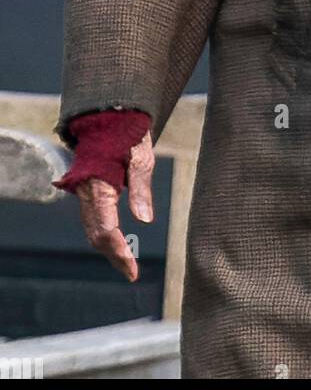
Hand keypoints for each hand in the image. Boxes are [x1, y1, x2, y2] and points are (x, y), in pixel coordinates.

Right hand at [75, 131, 154, 280]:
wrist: (109, 114)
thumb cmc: (128, 132)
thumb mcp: (141, 156)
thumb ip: (141, 188)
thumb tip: (146, 220)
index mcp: (98, 185)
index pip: (106, 228)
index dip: (119, 251)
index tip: (132, 269)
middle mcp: (86, 191)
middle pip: (96, 234)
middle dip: (114, 255)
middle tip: (132, 274)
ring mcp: (85, 191)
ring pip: (93, 228)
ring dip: (109, 248)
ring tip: (127, 265)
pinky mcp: (89, 189)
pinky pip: (94, 218)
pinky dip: (105, 234)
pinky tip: (118, 244)